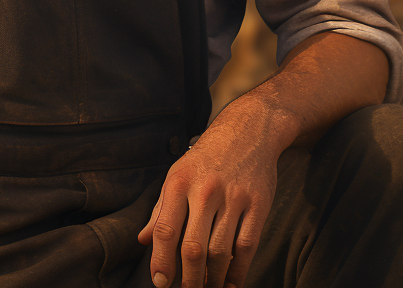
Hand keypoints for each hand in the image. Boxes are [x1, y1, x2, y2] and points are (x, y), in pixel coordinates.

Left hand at [138, 97, 285, 287]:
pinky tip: (231, 283)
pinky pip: (247, 246)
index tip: (160, 282)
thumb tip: (143, 240)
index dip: (161, 261)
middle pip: (194, 247)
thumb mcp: (178, 173)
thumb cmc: (208, 156)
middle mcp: (205, 190)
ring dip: (213, 279)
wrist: (249, 130)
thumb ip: (161, 208)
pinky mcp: (258, 204)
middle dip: (189, 279)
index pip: (165, 229)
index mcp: (180, 182)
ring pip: (221, 252)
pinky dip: (239, 272)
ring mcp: (234, 198)